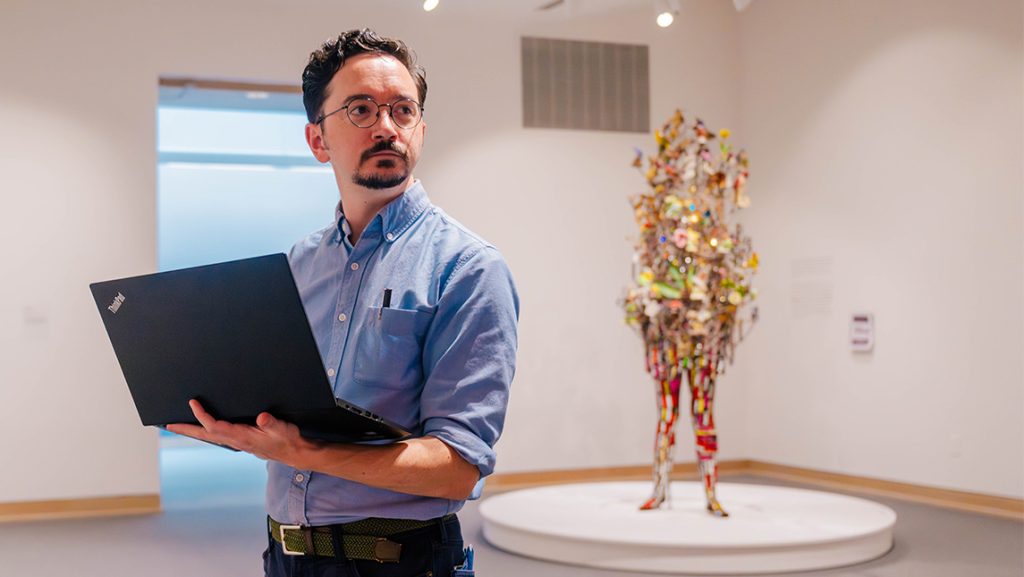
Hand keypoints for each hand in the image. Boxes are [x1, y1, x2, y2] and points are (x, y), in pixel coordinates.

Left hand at [166, 399, 318, 465]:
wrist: (294, 452)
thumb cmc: (287, 439)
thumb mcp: (283, 429)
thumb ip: (272, 423)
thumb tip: (262, 418)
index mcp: (241, 437)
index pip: (215, 426)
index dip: (202, 415)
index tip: (193, 403)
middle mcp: (235, 441)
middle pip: (205, 434)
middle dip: (186, 429)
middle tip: (168, 424)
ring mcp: (236, 442)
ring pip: (209, 436)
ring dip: (193, 431)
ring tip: (178, 425)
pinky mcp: (240, 440)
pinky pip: (217, 435)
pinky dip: (205, 430)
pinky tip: (202, 427)